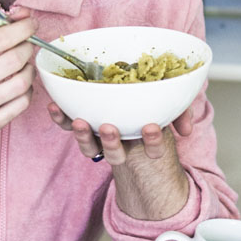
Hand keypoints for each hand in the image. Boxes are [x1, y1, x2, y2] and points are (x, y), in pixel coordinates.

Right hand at [0, 13, 36, 146]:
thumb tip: (23, 13)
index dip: (22, 28)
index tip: (32, 23)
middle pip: (14, 60)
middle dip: (28, 48)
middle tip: (29, 45)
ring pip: (22, 82)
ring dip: (30, 70)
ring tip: (25, 65)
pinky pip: (23, 102)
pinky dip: (28, 90)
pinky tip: (20, 85)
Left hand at [46, 104, 192, 163]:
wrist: (128, 87)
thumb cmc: (148, 99)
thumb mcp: (169, 106)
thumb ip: (180, 114)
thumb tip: (186, 130)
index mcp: (143, 139)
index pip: (151, 148)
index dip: (152, 143)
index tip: (153, 128)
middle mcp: (120, 141)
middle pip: (114, 153)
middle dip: (111, 144)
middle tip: (110, 128)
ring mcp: (99, 135)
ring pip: (90, 145)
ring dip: (83, 136)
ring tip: (80, 122)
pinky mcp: (81, 123)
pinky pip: (68, 125)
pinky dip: (60, 118)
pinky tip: (54, 106)